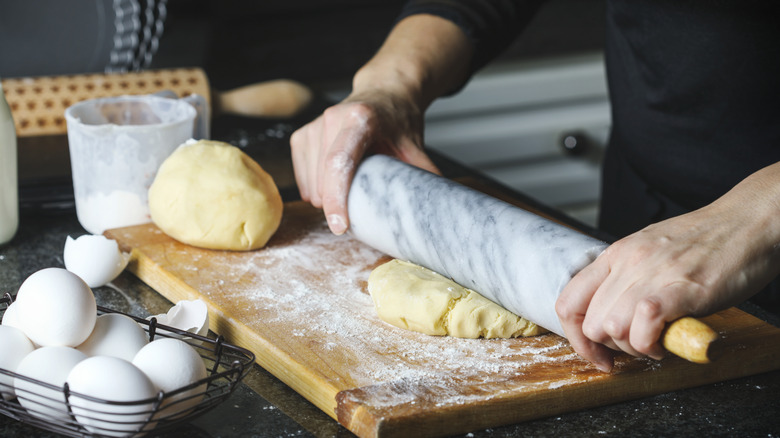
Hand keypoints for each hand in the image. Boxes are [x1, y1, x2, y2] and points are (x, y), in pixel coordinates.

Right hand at [290, 90, 438, 234]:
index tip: (340, 226)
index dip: (337, 197)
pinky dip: (316, 190)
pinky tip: (336, 181)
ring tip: (353, 184)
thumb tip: (437, 210)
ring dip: (327, 198)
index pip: (340, 162)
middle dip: (338, 204)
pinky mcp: (300, 136)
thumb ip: (424, 176)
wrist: (383, 93)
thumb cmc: (397, 120)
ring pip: (311, 184)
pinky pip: (303, 179)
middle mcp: (331, 118)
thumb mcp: (415, 146)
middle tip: (363, 203)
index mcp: (360, 118)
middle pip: (323, 179)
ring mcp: (312, 126)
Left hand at [556, 176, 779, 371]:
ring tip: (659, 339)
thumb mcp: (651, 253)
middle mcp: (626, 262)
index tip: (597, 353)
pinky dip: (652, 345)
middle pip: (590, 323)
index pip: (568, 301)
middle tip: (639, 344)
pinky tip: (669, 340)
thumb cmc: (707, 241)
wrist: (749, 221)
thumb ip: (628, 280)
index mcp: (615, 254)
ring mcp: (650, 274)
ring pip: (611, 329)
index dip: (577, 337)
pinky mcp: (679, 289)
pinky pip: (643, 327)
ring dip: (634, 347)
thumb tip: (615, 319)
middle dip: (611, 346)